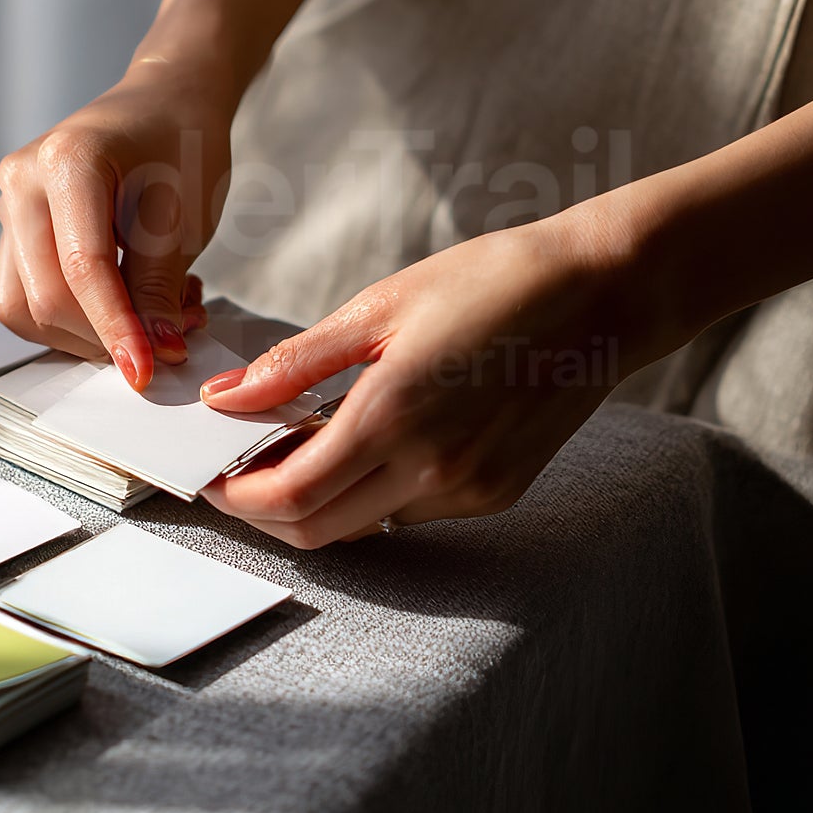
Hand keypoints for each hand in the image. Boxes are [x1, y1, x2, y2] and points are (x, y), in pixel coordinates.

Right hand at [0, 63, 233, 387]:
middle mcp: (22, 181)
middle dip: (103, 336)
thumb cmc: (182, 142)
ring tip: (152, 315)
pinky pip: (29, 292)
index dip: (115, 329)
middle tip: (170, 338)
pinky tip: (127, 301)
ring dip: (86, 332)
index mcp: (66, 162)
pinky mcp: (17, 226)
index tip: (147, 371)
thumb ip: (158, 288)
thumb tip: (152, 355)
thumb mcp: (184, 215)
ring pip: (24, 305)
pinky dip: (76, 314)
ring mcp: (11, 203)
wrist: (167, 100)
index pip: (82, 269)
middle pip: (43, 297)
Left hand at [197, 209, 652, 545]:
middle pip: (317, 529)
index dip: (236, 495)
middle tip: (236, 467)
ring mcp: (469, 489)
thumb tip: (224, 398)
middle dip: (263, 510)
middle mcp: (433, 469)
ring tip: (294, 442)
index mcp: (394, 416)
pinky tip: (358, 441)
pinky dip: (368, 491)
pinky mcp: (495, 493)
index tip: (209, 471)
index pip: (289, 496)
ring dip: (316, 499)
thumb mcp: (378, 308)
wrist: (603, 295)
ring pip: (362, 525)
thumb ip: (295, 363)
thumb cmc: (490, 283)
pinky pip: (407, 511)